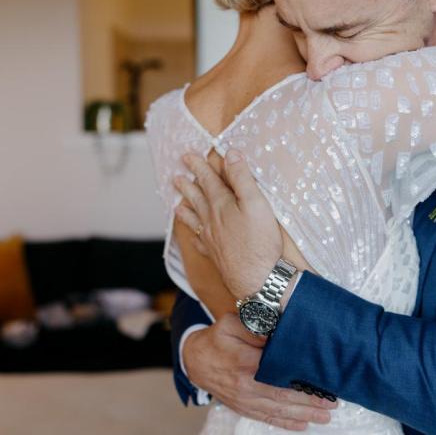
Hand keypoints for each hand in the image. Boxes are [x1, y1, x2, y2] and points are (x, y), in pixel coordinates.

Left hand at [175, 149, 282, 297]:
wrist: (257, 279)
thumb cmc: (259, 242)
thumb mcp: (256, 204)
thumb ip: (242, 178)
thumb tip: (231, 155)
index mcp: (221, 205)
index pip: (208, 181)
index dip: (198, 166)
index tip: (187, 156)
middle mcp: (212, 221)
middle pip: (197, 199)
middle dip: (188, 186)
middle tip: (176, 177)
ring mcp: (211, 239)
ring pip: (194, 220)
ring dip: (186, 210)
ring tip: (177, 204)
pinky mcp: (216, 256)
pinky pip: (200, 243)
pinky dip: (195, 236)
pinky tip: (195, 237)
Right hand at [183, 314, 336, 430]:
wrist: (194, 361)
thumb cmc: (217, 338)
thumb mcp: (231, 324)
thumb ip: (253, 328)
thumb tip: (276, 335)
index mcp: (245, 363)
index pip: (280, 372)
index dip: (303, 380)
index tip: (325, 382)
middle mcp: (246, 386)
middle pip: (283, 396)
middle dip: (309, 402)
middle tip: (332, 404)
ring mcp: (244, 400)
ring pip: (277, 411)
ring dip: (302, 415)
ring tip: (324, 417)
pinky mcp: (242, 408)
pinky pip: (266, 418)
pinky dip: (285, 423)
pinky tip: (302, 426)